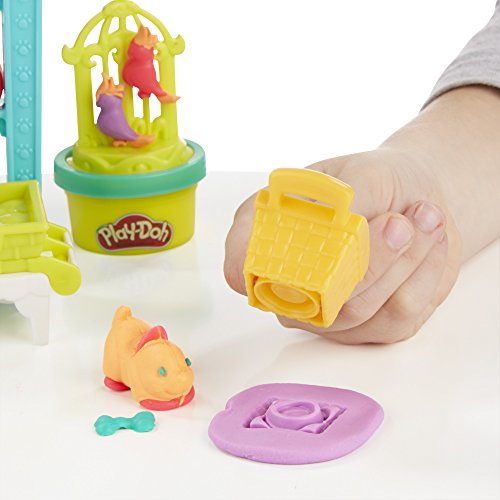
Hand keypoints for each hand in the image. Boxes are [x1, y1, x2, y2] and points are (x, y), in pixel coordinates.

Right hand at [224, 147, 461, 343]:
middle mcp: (291, 283)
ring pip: (358, 310)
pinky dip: (423, 277)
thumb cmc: (377, 182)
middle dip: (367, 259)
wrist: (417, 200)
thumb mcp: (363, 174)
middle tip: (401, 222)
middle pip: (310, 296)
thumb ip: (345, 200)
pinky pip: (395, 318)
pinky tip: (426, 247)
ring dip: (404, 262)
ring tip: (424, 218)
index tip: (298, 248)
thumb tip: (340, 225)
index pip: (240, 264)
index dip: (250, 266)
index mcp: (271, 235)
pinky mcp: (368, 328)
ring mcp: (327, 313)